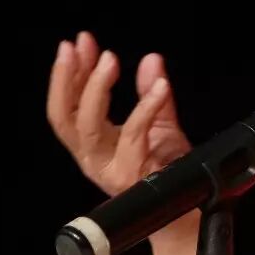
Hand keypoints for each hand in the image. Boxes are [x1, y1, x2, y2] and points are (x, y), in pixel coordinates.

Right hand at [46, 31, 191, 196]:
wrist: (189, 211)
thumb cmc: (170, 169)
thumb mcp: (159, 123)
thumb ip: (150, 92)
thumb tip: (151, 59)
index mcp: (92, 145)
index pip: (68, 106)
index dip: (69, 74)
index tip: (77, 43)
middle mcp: (92, 158)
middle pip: (65, 117)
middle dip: (68, 78)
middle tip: (79, 46)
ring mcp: (108, 168)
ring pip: (88, 126)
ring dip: (96, 89)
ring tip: (109, 60)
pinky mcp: (130, 175)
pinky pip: (133, 136)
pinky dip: (144, 108)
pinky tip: (159, 86)